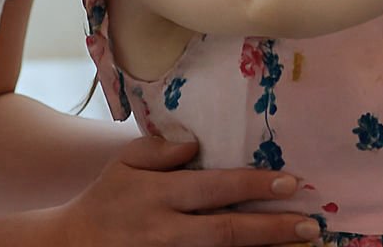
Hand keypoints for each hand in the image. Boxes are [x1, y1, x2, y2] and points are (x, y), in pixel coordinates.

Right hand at [48, 137, 317, 245]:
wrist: (72, 246)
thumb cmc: (107, 199)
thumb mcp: (124, 164)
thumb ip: (160, 150)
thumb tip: (196, 144)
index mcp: (159, 195)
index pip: (214, 189)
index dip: (253, 186)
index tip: (290, 182)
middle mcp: (167, 230)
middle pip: (226, 231)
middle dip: (271, 229)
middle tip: (310, 225)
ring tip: (300, 245)